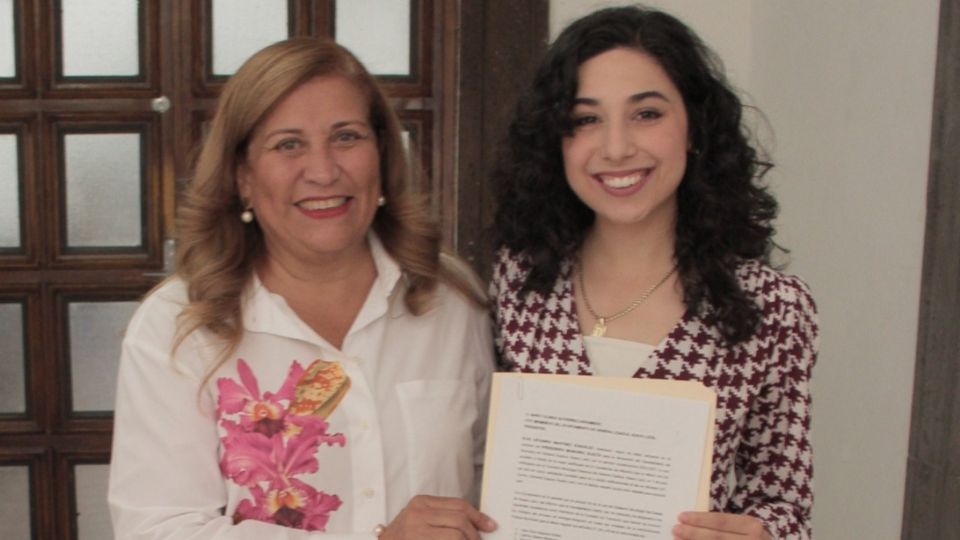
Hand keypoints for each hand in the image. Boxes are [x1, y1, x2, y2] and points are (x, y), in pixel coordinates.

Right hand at [380, 495, 496, 539]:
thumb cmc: (404, 537)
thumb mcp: (420, 519)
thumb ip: (443, 517)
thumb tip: (477, 523)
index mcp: (421, 503)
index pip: (459, 505)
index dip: (478, 516)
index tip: (489, 526)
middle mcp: (417, 514)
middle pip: (460, 521)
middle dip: (475, 535)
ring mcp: (416, 531)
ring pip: (457, 536)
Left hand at [672, 511, 770, 539]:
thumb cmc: (752, 539)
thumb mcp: (746, 529)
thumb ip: (724, 527)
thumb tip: (692, 523)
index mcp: (751, 525)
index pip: (721, 521)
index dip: (700, 519)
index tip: (681, 516)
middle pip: (717, 537)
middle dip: (694, 534)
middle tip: (675, 529)